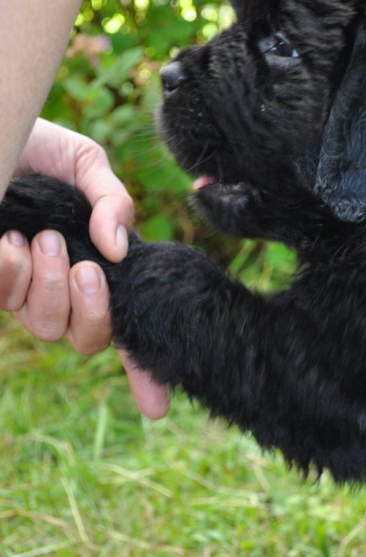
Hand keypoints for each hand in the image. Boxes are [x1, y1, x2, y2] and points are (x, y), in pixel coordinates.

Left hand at [0, 120, 169, 418]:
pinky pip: (0, 298)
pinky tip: (9, 239)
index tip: (158, 407)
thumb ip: (114, 203)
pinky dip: (10, 271)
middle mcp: (62, 289)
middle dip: (91, 309)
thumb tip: (117, 249)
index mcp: (97, 269)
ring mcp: (23, 289)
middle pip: (86, 338)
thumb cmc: (39, 149)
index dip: (144, 373)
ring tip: (43, 239)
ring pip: (44, 324)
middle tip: (84, 265)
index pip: (125, 329)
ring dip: (48, 284)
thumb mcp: (88, 166)